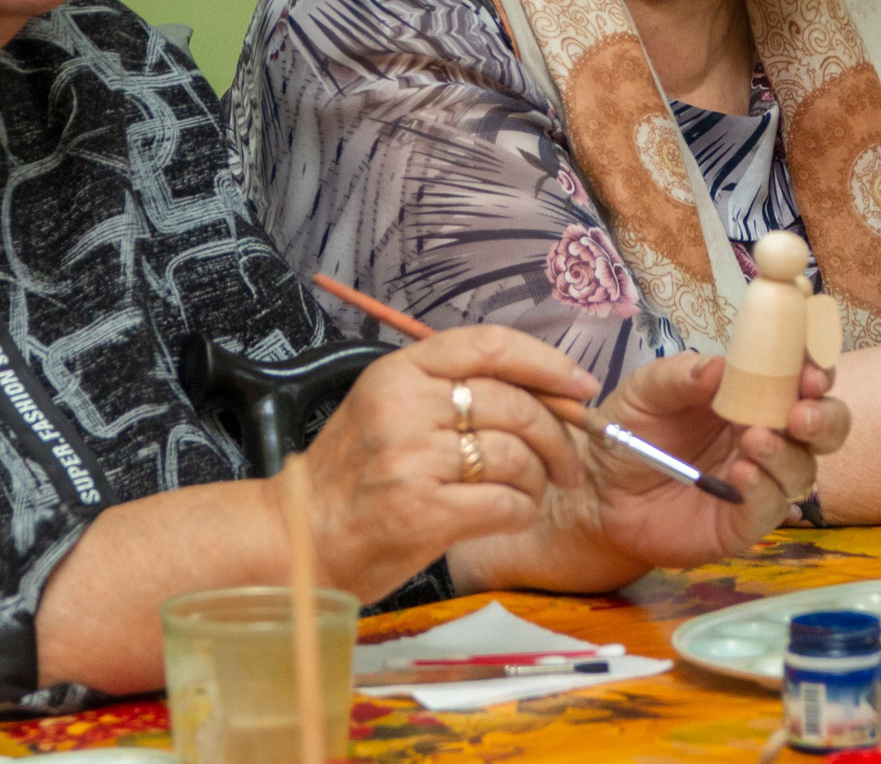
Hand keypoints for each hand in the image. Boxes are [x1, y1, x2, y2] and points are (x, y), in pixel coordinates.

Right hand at [304, 323, 592, 599]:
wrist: (300, 536)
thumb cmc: (354, 477)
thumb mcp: (387, 408)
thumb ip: (449, 390)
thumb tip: (544, 390)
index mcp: (399, 371)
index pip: (491, 346)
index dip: (547, 363)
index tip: (580, 386)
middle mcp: (405, 406)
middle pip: (514, 403)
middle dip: (557, 434)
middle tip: (568, 462)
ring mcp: (412, 459)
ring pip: (516, 455)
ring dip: (538, 479)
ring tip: (531, 492)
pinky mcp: (423, 512)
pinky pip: (505, 503)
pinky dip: (521, 511)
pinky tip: (511, 515)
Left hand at [579, 352, 849, 569]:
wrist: (601, 485)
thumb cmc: (633, 427)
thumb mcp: (649, 389)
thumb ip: (683, 376)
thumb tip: (721, 367)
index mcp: (754, 395)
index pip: (803, 380)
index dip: (817, 371)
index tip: (811, 369)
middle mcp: (769, 436)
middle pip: (825, 428)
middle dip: (824, 418)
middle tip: (800, 414)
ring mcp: (761, 481)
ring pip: (803, 470)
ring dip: (786, 454)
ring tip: (753, 439)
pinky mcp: (743, 522)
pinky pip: (769, 509)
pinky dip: (762, 490)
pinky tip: (739, 475)